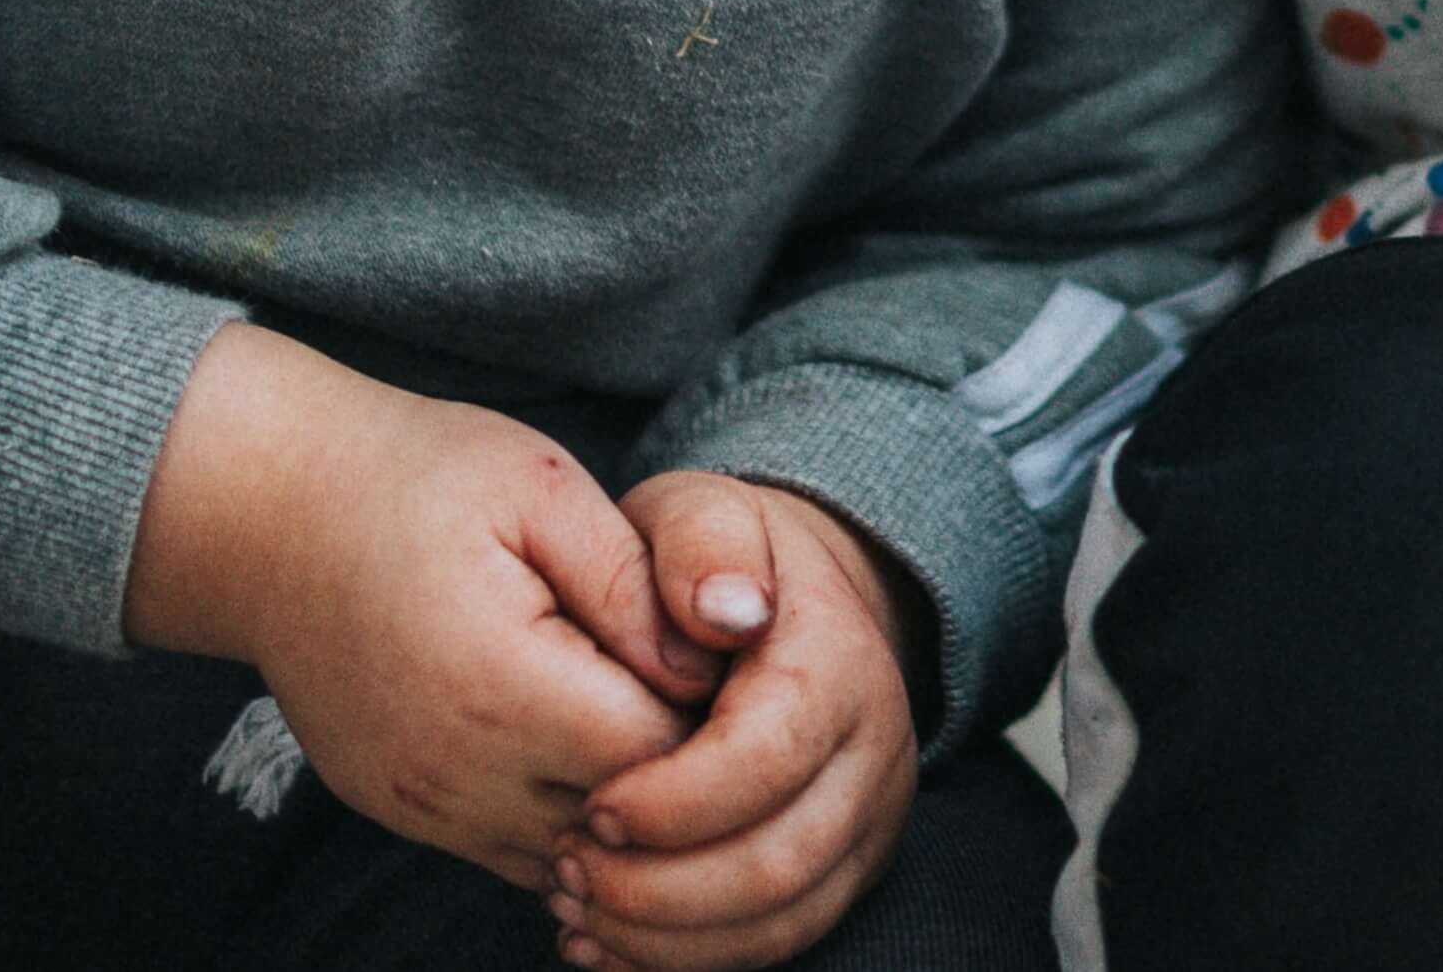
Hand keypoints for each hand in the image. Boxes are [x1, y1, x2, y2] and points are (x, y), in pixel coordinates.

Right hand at [126, 330, 701, 891]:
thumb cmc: (415, 478)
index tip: (727, 651)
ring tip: (648, 710)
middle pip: (625, 822)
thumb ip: (632, 580)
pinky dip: (570, 820)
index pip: (660, 753)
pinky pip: (516, 856)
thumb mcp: (541, 486)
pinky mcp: (403, 814)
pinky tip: (591, 748)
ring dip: (629, 806)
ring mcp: (422, 806)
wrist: (269, 515)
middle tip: (706, 685)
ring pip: (573, 857)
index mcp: (500, 685)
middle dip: (684, 767)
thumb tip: (713, 656)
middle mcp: (455, 772)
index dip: (716, 711)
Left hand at [551, 472, 931, 971]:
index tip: (590, 804)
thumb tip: (725, 609)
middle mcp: (876, 752)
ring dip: (664, 935)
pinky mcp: (841, 871)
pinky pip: (775, 944)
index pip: (768, 761)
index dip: (672, 802)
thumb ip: (701, 542)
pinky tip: (603, 940)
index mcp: (842, 664)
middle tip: (567, 868)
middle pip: (777, 863)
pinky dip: (683, 958)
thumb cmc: (715, 566)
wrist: (781, 605)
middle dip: (658, 888)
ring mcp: (867, 821)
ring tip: (574, 903)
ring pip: (779, 921)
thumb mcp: (699, 515)